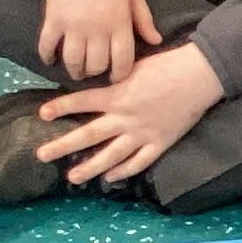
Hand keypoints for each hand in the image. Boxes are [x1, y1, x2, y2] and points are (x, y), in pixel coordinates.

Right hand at [36, 0, 159, 86]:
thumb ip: (143, 19)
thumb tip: (155, 41)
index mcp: (119, 24)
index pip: (122, 62)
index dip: (120, 75)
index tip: (116, 76)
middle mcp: (96, 31)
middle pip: (96, 65)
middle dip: (96, 72)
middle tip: (94, 70)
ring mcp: (73, 27)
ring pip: (73, 61)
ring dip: (74, 71)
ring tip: (76, 71)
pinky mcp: (53, 20)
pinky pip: (47, 46)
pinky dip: (47, 56)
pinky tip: (50, 59)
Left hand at [36, 42, 222, 185]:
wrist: (200, 75)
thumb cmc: (167, 65)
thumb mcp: (134, 66)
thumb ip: (114, 81)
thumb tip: (96, 87)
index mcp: (118, 94)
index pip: (82, 101)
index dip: (61, 107)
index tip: (42, 114)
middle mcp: (125, 116)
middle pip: (89, 134)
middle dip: (63, 145)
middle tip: (42, 155)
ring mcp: (142, 133)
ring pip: (111, 155)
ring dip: (90, 167)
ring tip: (72, 176)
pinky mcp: (159, 143)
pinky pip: (138, 162)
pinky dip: (123, 171)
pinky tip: (110, 177)